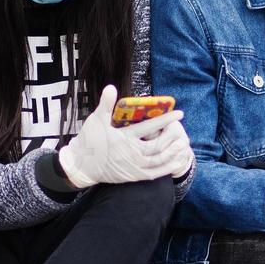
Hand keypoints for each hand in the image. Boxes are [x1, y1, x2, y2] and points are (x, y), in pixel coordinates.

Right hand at [58, 85, 188, 187]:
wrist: (81, 166)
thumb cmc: (89, 141)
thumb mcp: (96, 120)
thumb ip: (106, 104)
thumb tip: (111, 86)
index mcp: (125, 137)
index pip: (150, 126)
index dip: (166, 119)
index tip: (179, 113)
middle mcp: (132, 153)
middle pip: (159, 144)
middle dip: (172, 136)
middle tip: (180, 128)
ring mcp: (135, 166)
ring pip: (160, 159)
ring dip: (174, 151)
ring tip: (183, 143)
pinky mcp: (135, 176)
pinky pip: (156, 173)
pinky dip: (169, 167)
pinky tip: (178, 161)